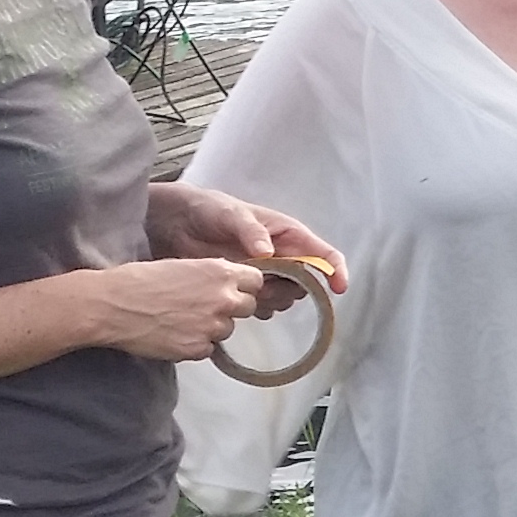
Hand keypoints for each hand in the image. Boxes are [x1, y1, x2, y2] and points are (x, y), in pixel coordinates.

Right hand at [91, 256, 270, 362]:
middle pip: (248, 307)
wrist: (112, 305)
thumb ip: (212, 276)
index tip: (233, 289)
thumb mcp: (183, 265)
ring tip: (182, 320)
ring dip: (212, 327)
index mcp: (221, 273)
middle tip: (204, 306)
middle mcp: (224, 299)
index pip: (256, 281)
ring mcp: (213, 327)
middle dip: (231, 307)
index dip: (244, 286)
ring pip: (227, 330)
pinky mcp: (198, 349)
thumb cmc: (140, 280)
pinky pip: (208, 348)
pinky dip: (196, 344)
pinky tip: (174, 334)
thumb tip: (227, 285)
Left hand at [147, 182, 341, 316]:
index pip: (324, 254)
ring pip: (286, 298)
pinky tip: (239, 295)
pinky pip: (265, 306)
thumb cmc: (210, 209)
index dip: (335, 271)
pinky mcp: (250, 288)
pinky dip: (257, 307)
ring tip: (246, 286)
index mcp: (289, 235)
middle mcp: (284, 256)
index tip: (338, 287)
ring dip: (272, 299)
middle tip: (264, 283)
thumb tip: (268, 252)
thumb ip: (250, 231)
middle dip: (292, 289)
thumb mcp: (231, 214)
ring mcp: (267, 274)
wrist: (178, 223)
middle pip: (306, 283)